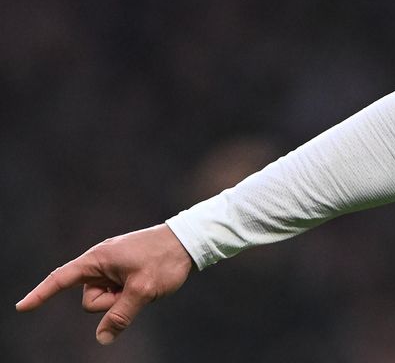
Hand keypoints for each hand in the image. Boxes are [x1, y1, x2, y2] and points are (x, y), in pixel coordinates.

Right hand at [15, 224, 194, 344]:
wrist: (188, 240)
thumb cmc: (164, 260)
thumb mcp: (143, 290)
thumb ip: (120, 316)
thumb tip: (102, 338)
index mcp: (98, 259)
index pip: (62, 279)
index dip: (41, 294)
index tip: (22, 307)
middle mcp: (101, 262)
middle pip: (90, 300)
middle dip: (110, 303)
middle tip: (138, 286)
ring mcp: (112, 267)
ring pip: (105, 300)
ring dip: (123, 298)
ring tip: (144, 281)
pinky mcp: (122, 272)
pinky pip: (117, 294)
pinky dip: (128, 295)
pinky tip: (145, 282)